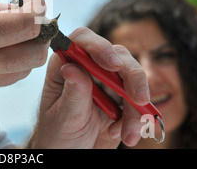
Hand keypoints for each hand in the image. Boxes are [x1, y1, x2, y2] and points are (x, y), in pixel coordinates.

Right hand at [0, 0, 49, 104]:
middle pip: (35, 54)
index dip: (38, 6)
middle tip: (27, 13)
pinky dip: (9, 60)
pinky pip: (4, 78)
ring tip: (9, 27)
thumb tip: (14, 9)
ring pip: (23, 70)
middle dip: (40, 31)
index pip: (28, 25)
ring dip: (26, 47)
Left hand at [28, 27, 149, 148]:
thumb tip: (71, 67)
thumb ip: (72, 94)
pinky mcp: (121, 99)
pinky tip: (124, 134)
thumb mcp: (63, 117)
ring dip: (136, 107)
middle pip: (116, 56)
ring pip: (132, 78)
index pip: (82, 41)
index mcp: (66, 65)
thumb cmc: (57, 135)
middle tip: (139, 99)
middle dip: (131, 77)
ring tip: (126, 134)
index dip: (98, 46)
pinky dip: (137, 119)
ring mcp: (106, 83)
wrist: (69, 155)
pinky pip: (138, 101)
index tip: (112, 65)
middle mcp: (87, 68)